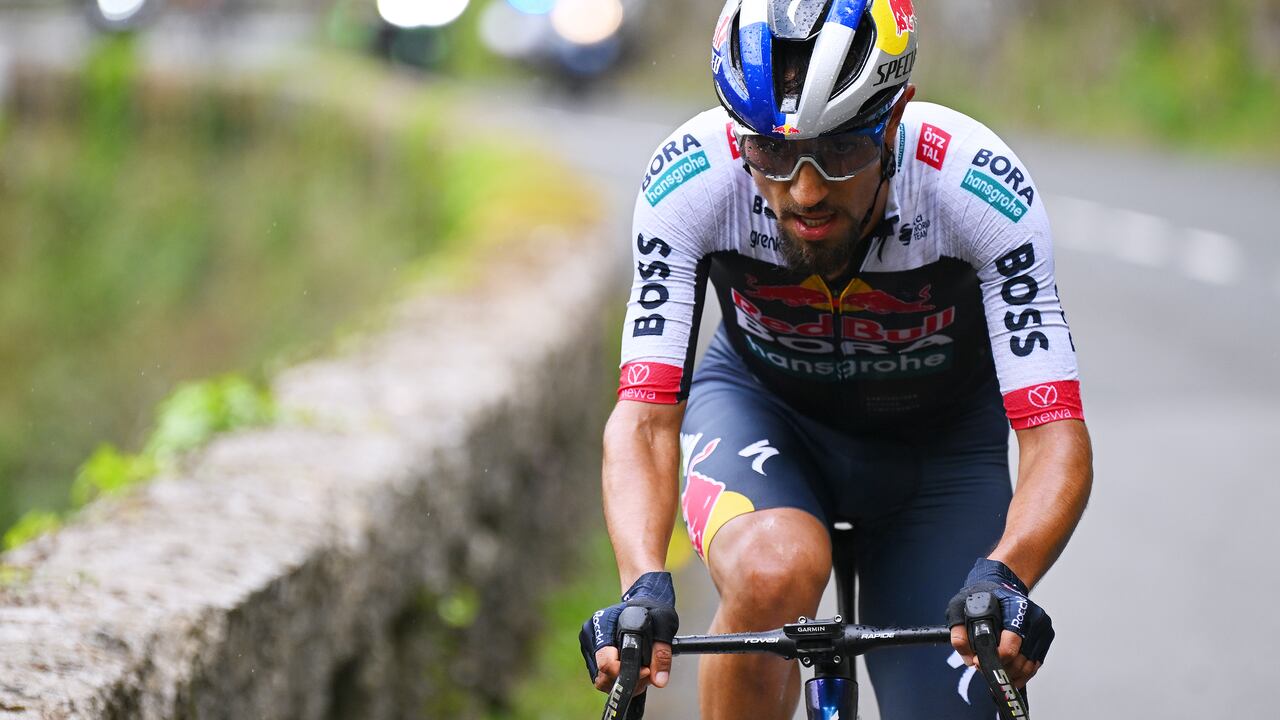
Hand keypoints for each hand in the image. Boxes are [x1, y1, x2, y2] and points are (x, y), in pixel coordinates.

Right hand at [579, 572, 679, 693]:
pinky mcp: (593, 655)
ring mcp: (589, 646)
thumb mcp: (664, 625)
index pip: (605, 662)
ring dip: (623, 682)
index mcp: (602, 623)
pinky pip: (603, 677)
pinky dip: (618, 679)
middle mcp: (591, 635)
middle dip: (626, 680)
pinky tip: (634, 670)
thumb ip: (661, 653)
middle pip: (602, 676)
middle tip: (647, 673)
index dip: (627, 673)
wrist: (645, 599)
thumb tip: (659, 680)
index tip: (646, 670)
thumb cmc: (652, 608)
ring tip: (643, 672)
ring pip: (601, 680)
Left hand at [946, 558, 1053, 687]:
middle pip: (1019, 660)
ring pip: (1028, 666)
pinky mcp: (1045, 637)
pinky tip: (1008, 673)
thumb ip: (959, 631)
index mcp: (1016, 608)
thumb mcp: (961, 605)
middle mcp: (1034, 618)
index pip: (1011, 645)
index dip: (994, 659)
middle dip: (1000, 669)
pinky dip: (1021, 673)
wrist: (1002, 584)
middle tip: (984, 669)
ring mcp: (1042, 628)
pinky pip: (1034, 664)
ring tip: (994, 672)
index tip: (979, 662)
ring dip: (1011, 674)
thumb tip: (969, 658)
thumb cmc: (983, 595)